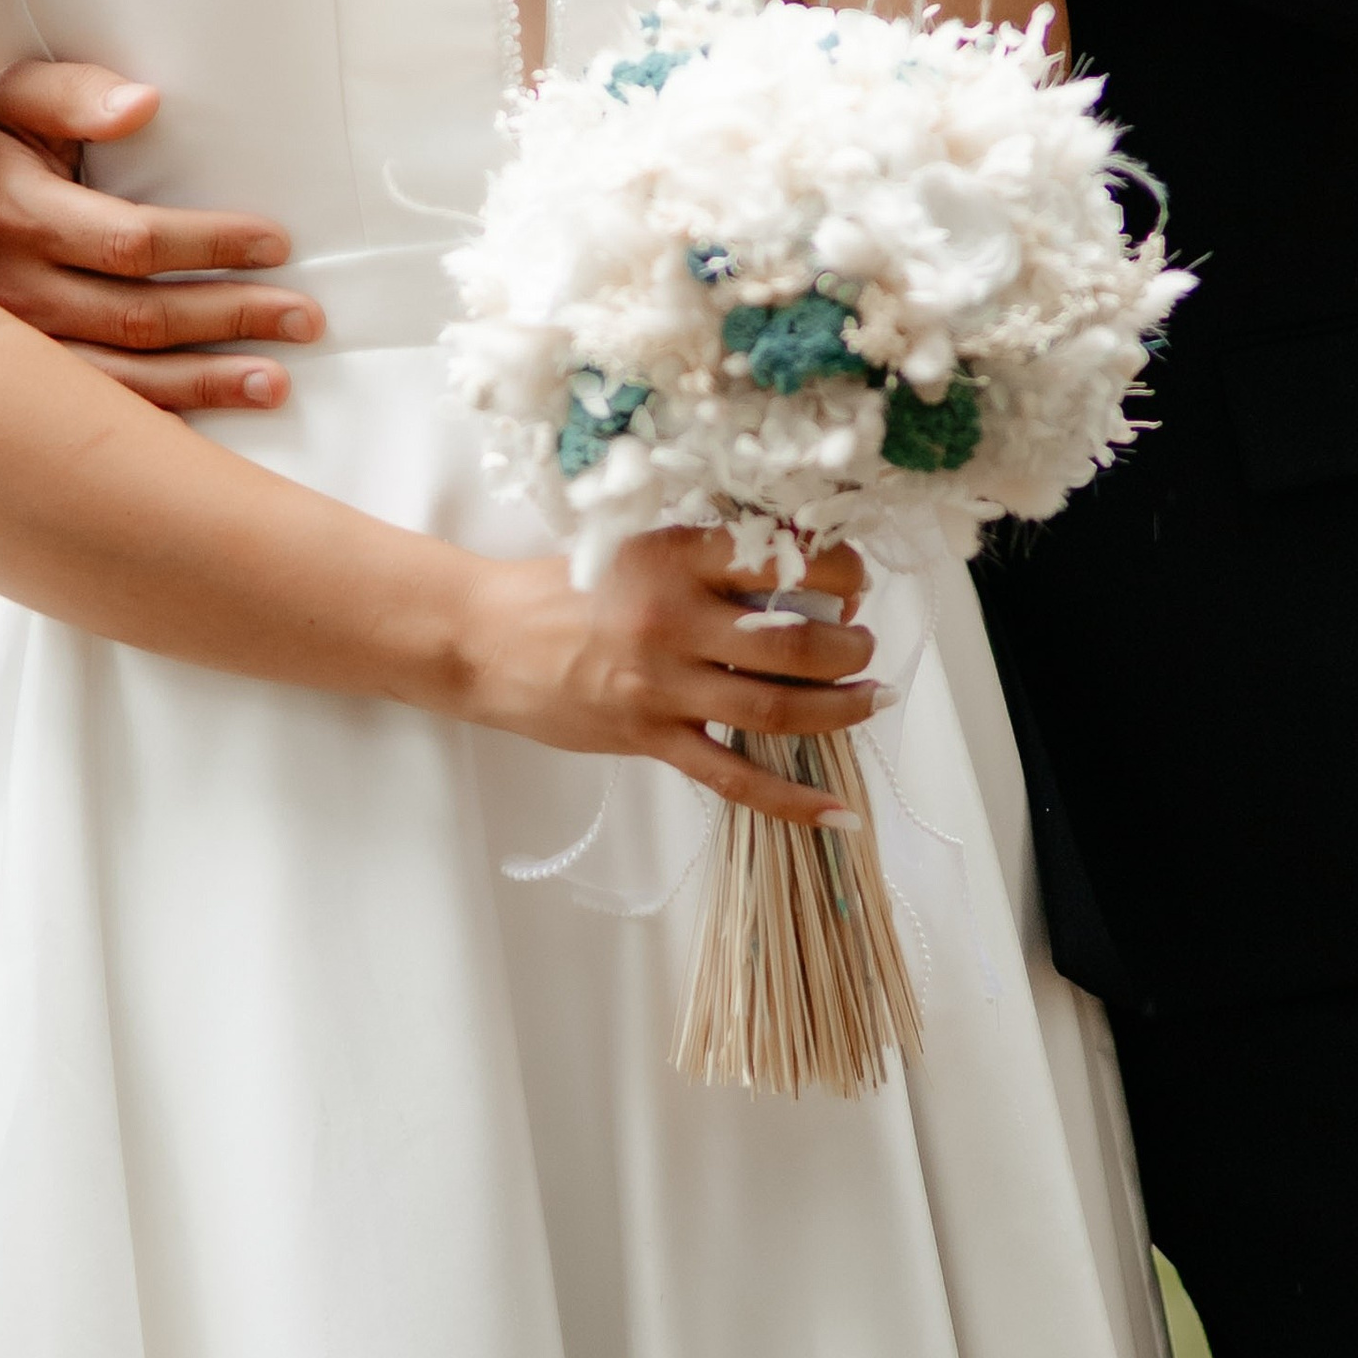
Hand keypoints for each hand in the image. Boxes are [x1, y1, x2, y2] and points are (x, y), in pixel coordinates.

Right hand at [0, 60, 321, 411]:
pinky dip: (162, 422)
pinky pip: (96, 417)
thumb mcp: (16, 100)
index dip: (210, 244)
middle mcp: (3, 292)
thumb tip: (144, 104)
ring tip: (277, 381)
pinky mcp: (12, 391)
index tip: (275, 243)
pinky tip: (212, 421)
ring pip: (123, 382)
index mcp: (11, 214)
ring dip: (208, 383)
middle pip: (140, 316)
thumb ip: (75, 93)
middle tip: (304, 318)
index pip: (131, 241)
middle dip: (231, 316)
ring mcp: (7, 352)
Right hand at [456, 529, 881, 824]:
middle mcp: (674, 619)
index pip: (782, 555)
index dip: (838, 569)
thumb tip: (797, 573)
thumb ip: (707, 559)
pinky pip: (733, 777)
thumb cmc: (566, 587)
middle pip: (795, 640)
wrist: (486, 637)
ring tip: (870, 698)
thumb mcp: (637, 546)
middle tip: (866, 644)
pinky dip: (791, 800)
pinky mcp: (649, 738)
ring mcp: (662, 685)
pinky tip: (837, 812)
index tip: (853, 580)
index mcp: (675, 556)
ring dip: (840, 707)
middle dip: (850, 645)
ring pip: (776, 706)